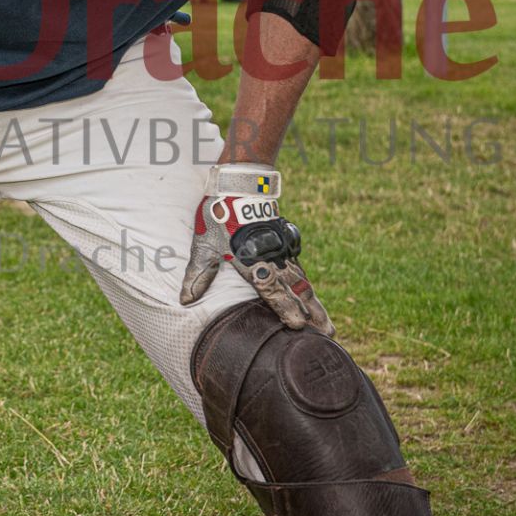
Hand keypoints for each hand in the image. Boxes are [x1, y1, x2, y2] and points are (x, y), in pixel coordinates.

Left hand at [180, 163, 331, 334]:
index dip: (285, 308)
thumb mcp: (204, 245)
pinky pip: (298, 267)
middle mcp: (271, 258)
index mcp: (252, 261)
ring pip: (301, 280)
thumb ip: (198, 274)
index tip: (298, 325)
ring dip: (314, 302)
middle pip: (296, 290)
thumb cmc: (220, 215)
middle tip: (329, 332)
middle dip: (312, 312)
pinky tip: (311, 293)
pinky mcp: (284, 242)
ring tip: (327, 322)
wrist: (240, 184)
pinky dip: (306, 284)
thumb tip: (185, 301)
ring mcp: (281, 250)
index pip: (272, 290)